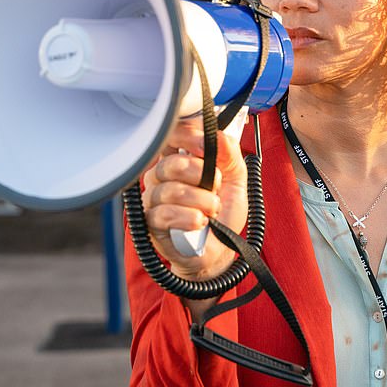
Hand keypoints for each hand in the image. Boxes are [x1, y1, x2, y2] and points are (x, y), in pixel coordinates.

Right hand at [142, 119, 247, 280]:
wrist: (220, 250)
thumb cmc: (222, 214)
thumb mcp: (236, 180)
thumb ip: (230, 155)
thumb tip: (219, 136)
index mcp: (178, 160)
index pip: (171, 136)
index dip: (187, 136)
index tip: (207, 146)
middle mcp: (160, 178)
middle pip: (170, 164)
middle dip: (200, 174)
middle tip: (216, 187)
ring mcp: (153, 200)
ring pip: (170, 190)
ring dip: (200, 200)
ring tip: (213, 209)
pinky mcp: (151, 224)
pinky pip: (163, 214)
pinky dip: (187, 217)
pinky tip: (200, 222)